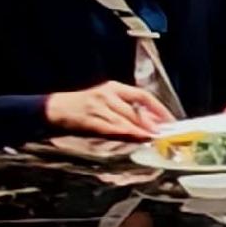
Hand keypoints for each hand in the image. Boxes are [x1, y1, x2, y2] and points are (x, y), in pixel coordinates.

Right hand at [45, 82, 168, 138]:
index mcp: (114, 88)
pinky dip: (128, 134)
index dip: (159, 109)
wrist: (54, 110)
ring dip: (143, 131)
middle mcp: (107, 94)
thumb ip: (129, 112)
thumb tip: (154, 125)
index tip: (172, 121)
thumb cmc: (85, 109)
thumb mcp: (108, 104)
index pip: (143, 96)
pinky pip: (113, 128)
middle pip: (136, 110)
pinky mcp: (90, 120)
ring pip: (127, 121)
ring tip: (156, 139)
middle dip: (153, 123)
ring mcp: (98, 106)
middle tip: (166, 134)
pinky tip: (138, 139)